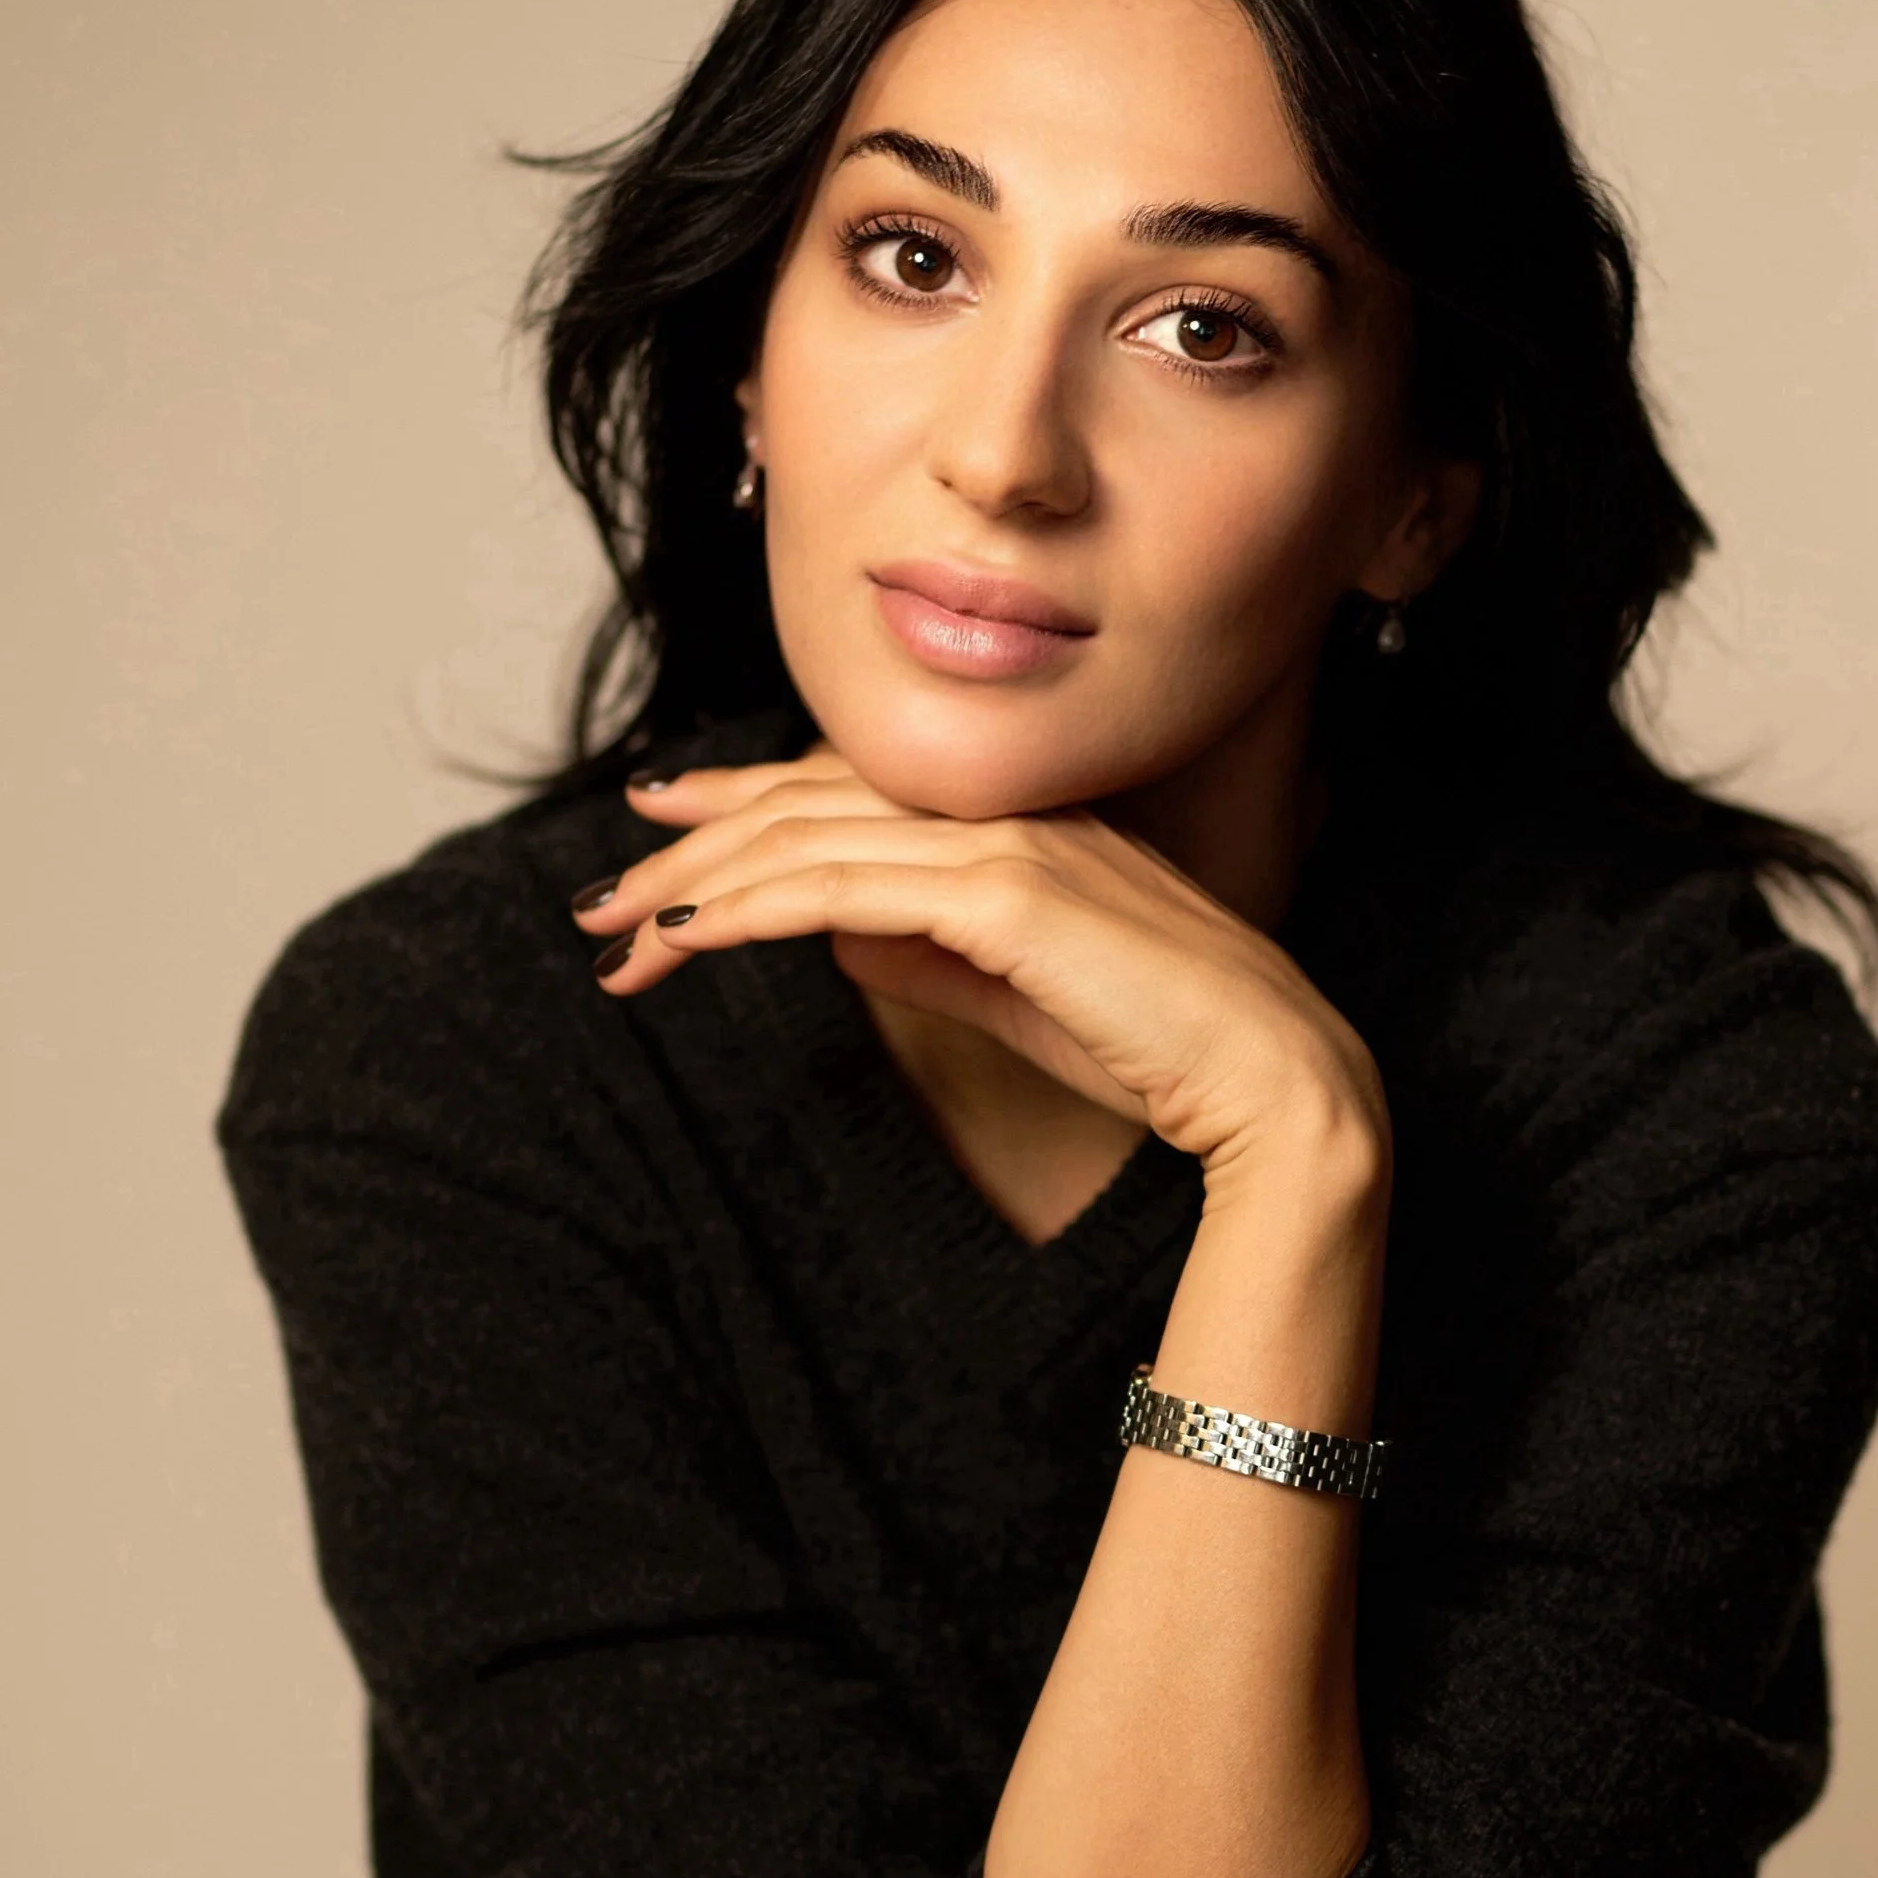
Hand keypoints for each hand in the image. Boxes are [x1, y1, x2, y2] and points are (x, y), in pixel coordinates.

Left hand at [571, 751, 1386, 1183]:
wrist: (1275, 1083)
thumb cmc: (1167, 1055)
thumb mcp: (1021, 1001)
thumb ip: (933, 959)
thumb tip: (840, 938)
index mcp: (1019, 827)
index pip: (851, 794)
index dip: (745, 804)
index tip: (663, 829)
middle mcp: (1005, 815)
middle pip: (809, 805)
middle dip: (693, 850)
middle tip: (602, 899)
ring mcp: (1007, 844)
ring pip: (809, 841)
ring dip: (698, 888)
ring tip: (620, 936)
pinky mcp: (1005, 896)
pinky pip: (843, 889)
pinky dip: (752, 908)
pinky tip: (688, 937)